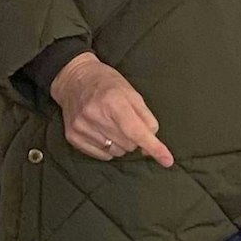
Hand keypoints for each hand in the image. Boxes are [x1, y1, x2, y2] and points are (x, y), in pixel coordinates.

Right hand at [50, 53, 174, 167]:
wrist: (73, 79)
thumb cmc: (107, 84)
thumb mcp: (131, 92)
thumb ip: (145, 118)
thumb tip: (150, 147)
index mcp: (113, 100)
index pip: (136, 131)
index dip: (154, 147)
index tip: (167, 160)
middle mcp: (95, 115)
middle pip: (129, 144)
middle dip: (134, 138)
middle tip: (126, 122)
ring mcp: (82, 127)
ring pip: (116, 152)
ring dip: (120, 143)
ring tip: (111, 124)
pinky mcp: (73, 136)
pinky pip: (102, 155)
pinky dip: (107, 148)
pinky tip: (101, 131)